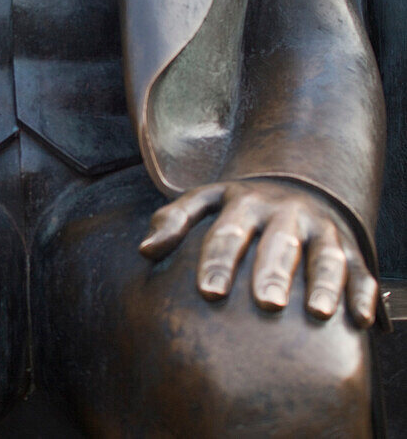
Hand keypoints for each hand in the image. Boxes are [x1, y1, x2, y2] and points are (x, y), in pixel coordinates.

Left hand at [139, 180, 377, 327]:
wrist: (294, 186)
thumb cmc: (238, 208)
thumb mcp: (205, 200)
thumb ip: (173, 220)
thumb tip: (144, 250)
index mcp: (244, 202)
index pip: (228, 231)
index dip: (219, 260)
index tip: (208, 291)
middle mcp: (285, 213)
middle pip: (278, 243)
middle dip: (272, 271)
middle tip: (265, 303)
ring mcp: (319, 229)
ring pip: (325, 254)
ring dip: (323, 281)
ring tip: (317, 312)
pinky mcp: (349, 248)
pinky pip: (360, 271)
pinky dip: (363, 293)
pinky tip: (361, 321)